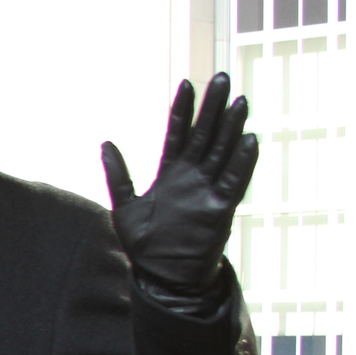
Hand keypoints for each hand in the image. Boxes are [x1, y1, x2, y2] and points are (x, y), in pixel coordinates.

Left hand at [101, 73, 258, 297]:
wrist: (162, 276)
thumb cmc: (144, 244)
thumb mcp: (124, 204)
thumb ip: (118, 174)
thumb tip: (105, 143)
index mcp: (170, 173)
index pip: (178, 133)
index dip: (183, 109)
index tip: (188, 83)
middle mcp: (192, 177)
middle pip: (205, 134)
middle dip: (213, 107)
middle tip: (223, 78)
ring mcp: (207, 190)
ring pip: (223, 151)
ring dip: (232, 127)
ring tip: (240, 101)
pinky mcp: (220, 208)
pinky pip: (233, 181)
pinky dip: (241, 162)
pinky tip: (250, 139)